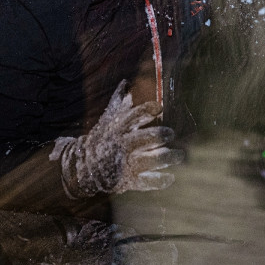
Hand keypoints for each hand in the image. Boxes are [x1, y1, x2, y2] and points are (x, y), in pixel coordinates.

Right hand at [50, 81, 183, 196]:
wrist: (84, 166)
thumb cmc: (101, 139)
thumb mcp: (108, 120)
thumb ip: (119, 103)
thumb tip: (125, 83)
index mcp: (118, 129)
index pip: (133, 116)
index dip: (147, 110)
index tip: (159, 107)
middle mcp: (123, 145)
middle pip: (144, 138)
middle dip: (160, 135)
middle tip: (171, 133)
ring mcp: (126, 164)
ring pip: (150, 160)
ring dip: (168, 157)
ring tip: (180, 155)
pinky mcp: (129, 180)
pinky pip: (147, 182)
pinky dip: (160, 180)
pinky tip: (170, 177)